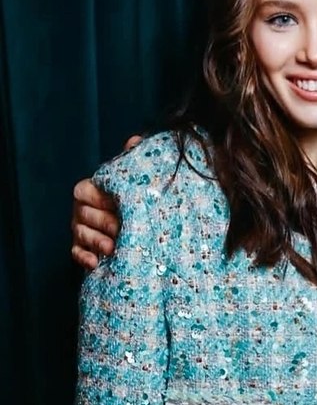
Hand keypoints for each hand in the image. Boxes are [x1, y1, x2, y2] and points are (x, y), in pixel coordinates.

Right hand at [70, 136, 140, 269]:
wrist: (151, 230)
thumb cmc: (142, 200)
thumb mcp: (141, 181)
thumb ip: (134, 163)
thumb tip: (135, 141)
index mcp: (93, 190)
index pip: (84, 191)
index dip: (98, 199)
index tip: (117, 205)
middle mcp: (83, 209)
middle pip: (83, 214)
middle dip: (102, 222)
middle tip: (121, 230)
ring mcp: (82, 230)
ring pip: (80, 234)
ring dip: (95, 241)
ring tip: (113, 248)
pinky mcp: (84, 250)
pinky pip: (77, 254)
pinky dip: (85, 258)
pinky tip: (96, 263)